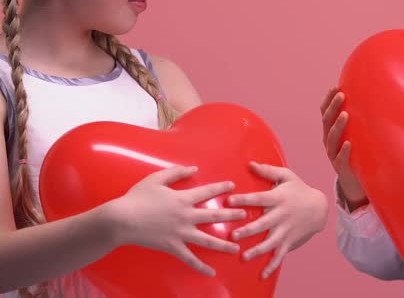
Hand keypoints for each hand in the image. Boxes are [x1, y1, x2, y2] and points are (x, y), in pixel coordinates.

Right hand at [107, 166, 245, 276]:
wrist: (121, 220)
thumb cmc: (137, 197)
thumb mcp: (156, 179)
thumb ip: (176, 172)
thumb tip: (194, 168)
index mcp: (183, 199)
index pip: (207, 191)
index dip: (221, 188)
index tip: (233, 186)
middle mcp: (186, 216)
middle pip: (214, 215)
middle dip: (232, 215)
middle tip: (245, 215)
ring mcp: (181, 233)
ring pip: (207, 239)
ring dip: (224, 243)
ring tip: (237, 247)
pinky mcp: (173, 246)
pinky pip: (190, 258)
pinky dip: (201, 266)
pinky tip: (212, 272)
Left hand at [226, 162, 327, 278]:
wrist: (320, 208)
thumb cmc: (299, 189)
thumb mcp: (287, 176)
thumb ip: (268, 171)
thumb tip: (249, 164)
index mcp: (278, 198)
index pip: (259, 198)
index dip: (244, 200)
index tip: (229, 201)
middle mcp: (281, 215)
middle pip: (263, 224)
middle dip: (248, 230)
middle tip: (233, 236)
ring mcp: (286, 230)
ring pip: (271, 242)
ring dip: (257, 250)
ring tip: (243, 256)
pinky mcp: (289, 241)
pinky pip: (280, 255)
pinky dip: (272, 266)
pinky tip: (262, 275)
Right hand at [320, 87, 366, 208]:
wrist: (354, 183)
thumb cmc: (357, 155)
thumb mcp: (356, 136)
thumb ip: (359, 123)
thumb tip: (376, 101)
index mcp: (330, 132)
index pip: (325, 112)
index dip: (328, 100)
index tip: (336, 86)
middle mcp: (328, 142)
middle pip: (326, 121)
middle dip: (333, 107)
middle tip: (342, 95)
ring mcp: (333, 155)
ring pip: (331, 138)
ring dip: (337, 125)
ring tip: (345, 114)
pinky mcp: (340, 168)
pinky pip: (340, 159)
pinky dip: (343, 151)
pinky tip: (349, 144)